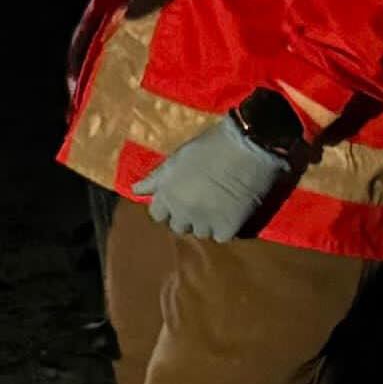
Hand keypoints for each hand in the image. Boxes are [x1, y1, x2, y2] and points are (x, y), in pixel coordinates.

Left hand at [141, 114, 294, 240]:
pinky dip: (225, 229)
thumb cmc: (209, 146)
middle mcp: (181, 212)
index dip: (166, 207)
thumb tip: (136, 191)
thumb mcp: (175, 160)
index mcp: (166, 195)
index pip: (156, 214)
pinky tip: (231, 213)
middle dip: (185, 217)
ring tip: (217, 207)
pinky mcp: (228, 227)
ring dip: (205, 223)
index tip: (177, 199)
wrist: (246, 148)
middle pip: (177, 226)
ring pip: (200, 233)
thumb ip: (155, 179)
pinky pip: (221, 237)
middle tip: (199, 202)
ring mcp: (204, 221)